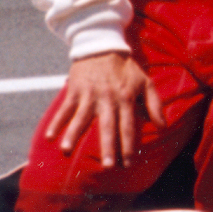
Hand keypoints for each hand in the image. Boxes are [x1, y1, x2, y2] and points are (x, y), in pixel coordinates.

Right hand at [44, 49, 161, 167]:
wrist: (101, 45)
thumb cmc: (125, 67)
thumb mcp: (145, 81)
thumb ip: (155, 103)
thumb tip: (163, 126)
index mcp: (125, 98)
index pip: (128, 126)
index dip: (128, 145)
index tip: (128, 163)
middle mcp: (107, 99)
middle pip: (107, 126)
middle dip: (108, 146)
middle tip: (107, 166)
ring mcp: (89, 95)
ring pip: (81, 118)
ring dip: (73, 134)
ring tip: (66, 150)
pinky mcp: (74, 90)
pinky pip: (64, 108)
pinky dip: (56, 122)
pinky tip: (49, 136)